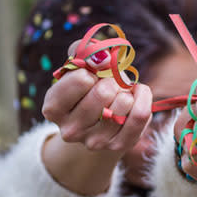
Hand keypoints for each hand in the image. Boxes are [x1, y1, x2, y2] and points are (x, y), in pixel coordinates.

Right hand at [42, 40, 152, 154]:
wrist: (97, 124)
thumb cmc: (87, 89)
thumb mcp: (78, 66)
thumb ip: (83, 51)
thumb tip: (103, 57)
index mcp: (53, 108)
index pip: (82, 79)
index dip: (94, 69)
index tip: (94, 74)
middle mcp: (70, 129)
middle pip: (104, 92)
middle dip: (113, 80)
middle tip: (110, 84)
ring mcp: (94, 141)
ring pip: (124, 102)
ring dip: (127, 90)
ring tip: (119, 93)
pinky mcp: (119, 145)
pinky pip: (140, 114)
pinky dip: (143, 98)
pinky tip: (136, 96)